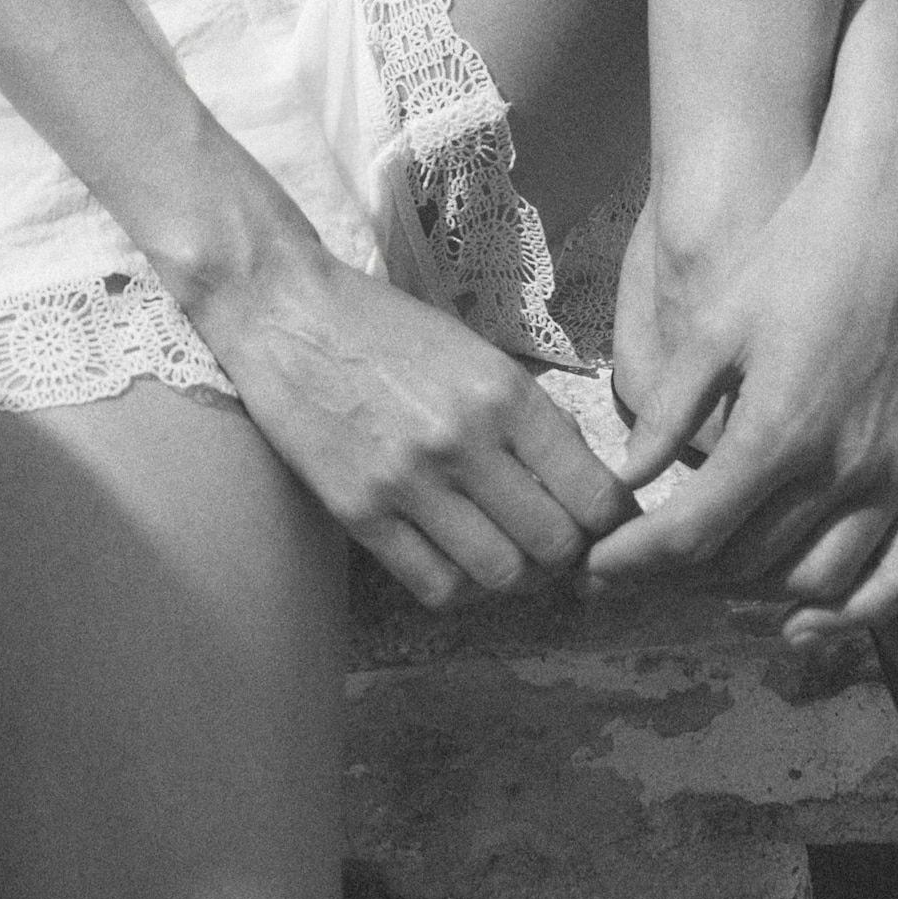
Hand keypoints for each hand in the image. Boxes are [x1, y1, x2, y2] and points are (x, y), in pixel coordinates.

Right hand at [195, 243, 633, 608]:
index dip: (609, 524)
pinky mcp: (360, 512)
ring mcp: (409, 481)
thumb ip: (529, 415)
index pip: (592, 494)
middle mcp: (464, 440)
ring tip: (502, 550)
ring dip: (513, 574)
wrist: (288, 313)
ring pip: (501, 574)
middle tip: (550, 542)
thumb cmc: (386, 328)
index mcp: (503, 391)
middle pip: (554, 544)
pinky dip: (458, 584)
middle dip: (565, 553)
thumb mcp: (474, 352)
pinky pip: (436, 585)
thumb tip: (583, 481)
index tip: (602, 528)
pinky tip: (452, 555)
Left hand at [583, 106, 897, 626]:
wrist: (897, 214)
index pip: (694, 531)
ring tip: (710, 579)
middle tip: (643, 568)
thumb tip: (626, 473)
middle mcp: (845, 466)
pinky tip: (810, 617)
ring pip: (822, 579)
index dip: (638, 560)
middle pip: (752, 561)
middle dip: (685, 577)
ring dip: (758, 593)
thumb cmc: (795, 254)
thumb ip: (673, 406)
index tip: (598, 568)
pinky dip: (860, 610)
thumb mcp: (718, 323)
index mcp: (779, 428)